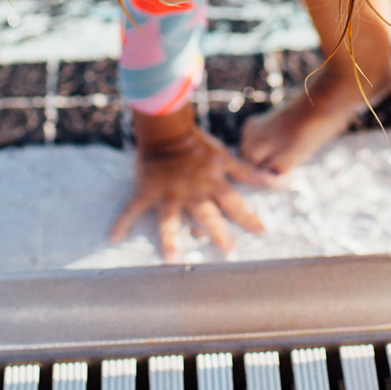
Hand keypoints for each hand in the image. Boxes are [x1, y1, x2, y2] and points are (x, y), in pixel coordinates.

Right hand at [109, 107, 274, 259]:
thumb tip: (277, 180)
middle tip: (229, 253)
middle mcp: (193, 192)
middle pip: (208, 216)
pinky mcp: (148, 191)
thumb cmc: (199, 144)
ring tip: (171, 259)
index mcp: (213, 183)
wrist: (168, 130)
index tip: (263, 232)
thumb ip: (249, 172)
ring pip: (171, 219)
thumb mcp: (226, 158)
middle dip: (219, 235)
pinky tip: (112, 236)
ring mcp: (169, 193)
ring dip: (171, 238)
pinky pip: (133, 208)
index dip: (249, 217)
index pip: (235, 203)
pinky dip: (122, 222)